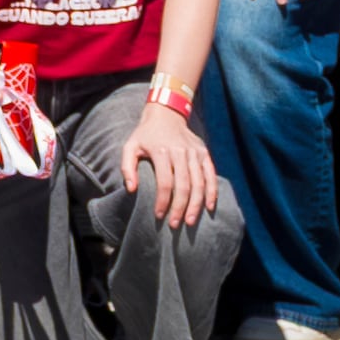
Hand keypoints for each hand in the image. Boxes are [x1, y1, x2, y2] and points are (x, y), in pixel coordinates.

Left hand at [123, 100, 221, 226]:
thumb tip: (131, 190)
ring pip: (199, 183)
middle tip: (175, 225)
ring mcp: (195, 153)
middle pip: (184, 186)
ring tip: (190, 222)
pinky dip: (212, 192)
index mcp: (162, 151)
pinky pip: (211, 175)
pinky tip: (209, 207)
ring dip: (196, 205)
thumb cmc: (145, 135)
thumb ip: (127, 167)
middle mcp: (180, 152)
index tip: (159, 216)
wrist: (166, 114)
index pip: (165, 183)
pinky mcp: (204, 153)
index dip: (163, 201)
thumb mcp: (130, 146)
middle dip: (180, 208)